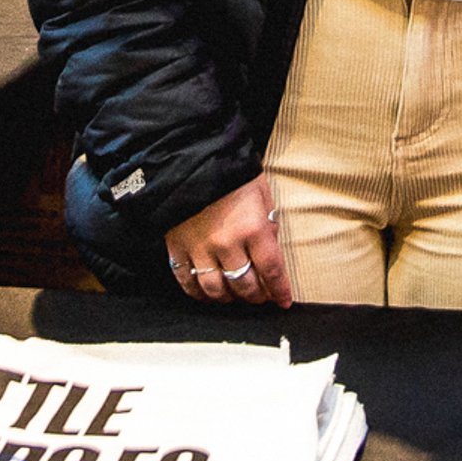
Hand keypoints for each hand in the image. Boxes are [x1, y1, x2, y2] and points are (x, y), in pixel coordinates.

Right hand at [165, 173, 291, 306]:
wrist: (193, 159)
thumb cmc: (233, 173)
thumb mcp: (262, 193)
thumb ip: (267, 224)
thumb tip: (270, 251)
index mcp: (253, 229)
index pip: (272, 270)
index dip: (280, 290)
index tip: (284, 301)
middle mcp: (227, 244)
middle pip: (245, 285)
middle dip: (257, 296)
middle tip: (262, 298)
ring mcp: (200, 249)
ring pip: (216, 290)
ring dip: (229, 299)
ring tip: (236, 297)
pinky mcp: (177, 249)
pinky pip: (187, 281)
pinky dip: (198, 293)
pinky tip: (206, 294)